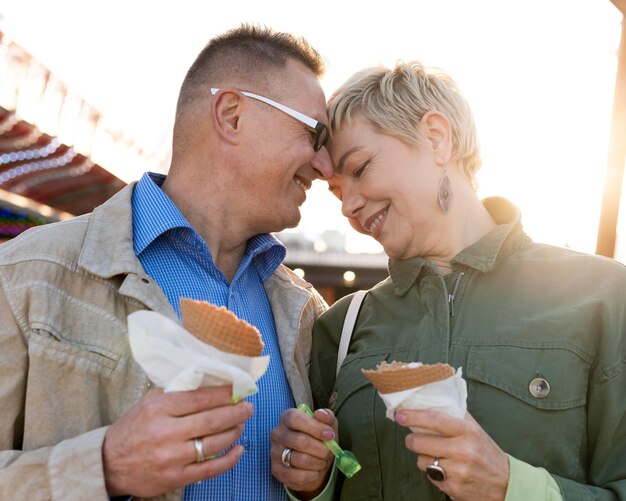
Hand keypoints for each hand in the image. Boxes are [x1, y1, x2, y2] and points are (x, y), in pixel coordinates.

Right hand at [103, 385, 252, 496]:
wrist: (109, 464)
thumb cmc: (133, 428)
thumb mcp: (149, 402)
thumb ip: (176, 392)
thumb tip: (209, 382)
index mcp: (159, 409)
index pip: (201, 398)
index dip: (225, 394)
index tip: (238, 389)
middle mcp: (166, 433)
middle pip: (212, 420)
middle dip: (236, 412)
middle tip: (248, 406)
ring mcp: (172, 457)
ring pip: (214, 443)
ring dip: (234, 431)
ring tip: (242, 423)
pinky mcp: (175, 478)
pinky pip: (210, 469)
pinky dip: (229, 459)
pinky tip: (239, 449)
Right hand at [270, 407, 336, 498]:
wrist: (312, 460)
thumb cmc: (318, 438)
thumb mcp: (326, 425)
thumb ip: (327, 416)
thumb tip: (321, 414)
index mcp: (287, 417)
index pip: (295, 419)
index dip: (314, 427)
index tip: (330, 435)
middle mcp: (277, 434)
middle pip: (300, 441)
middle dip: (321, 449)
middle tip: (330, 452)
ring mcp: (275, 452)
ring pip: (300, 460)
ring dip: (318, 462)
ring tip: (323, 461)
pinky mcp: (276, 470)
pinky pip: (298, 476)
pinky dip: (312, 475)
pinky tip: (316, 471)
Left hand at [395, 410, 508, 500]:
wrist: (506, 484)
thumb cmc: (487, 452)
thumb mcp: (475, 430)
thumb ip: (455, 415)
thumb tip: (431, 399)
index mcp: (468, 431)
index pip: (434, 420)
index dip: (413, 417)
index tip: (400, 415)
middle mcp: (463, 451)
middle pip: (420, 443)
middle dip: (412, 441)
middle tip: (412, 439)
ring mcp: (458, 472)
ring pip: (422, 462)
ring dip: (425, 459)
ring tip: (437, 457)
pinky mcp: (454, 489)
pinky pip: (431, 478)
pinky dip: (434, 474)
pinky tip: (446, 471)